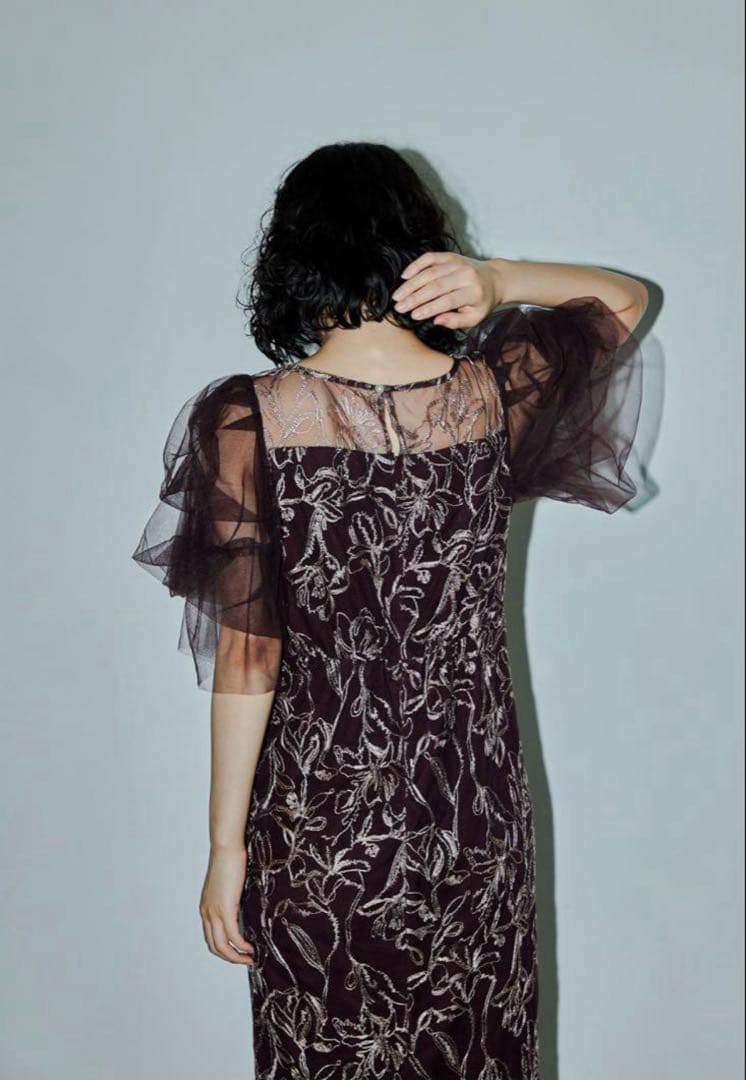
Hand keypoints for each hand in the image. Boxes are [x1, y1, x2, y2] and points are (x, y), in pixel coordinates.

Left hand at [199, 844, 254, 965]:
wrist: (226, 848)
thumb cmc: (229, 860)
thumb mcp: (228, 886)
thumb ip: (231, 900)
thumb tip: (243, 909)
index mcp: (206, 908)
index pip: (211, 938)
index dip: (224, 949)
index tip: (238, 952)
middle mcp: (206, 913)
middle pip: (215, 947)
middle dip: (230, 957)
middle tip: (246, 960)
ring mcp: (214, 912)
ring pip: (222, 946)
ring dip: (236, 956)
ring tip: (250, 958)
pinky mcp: (224, 908)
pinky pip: (233, 935)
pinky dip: (242, 944)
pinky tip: (251, 947)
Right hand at [391, 253, 501, 329]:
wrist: (494, 279)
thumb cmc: (481, 302)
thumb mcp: (474, 318)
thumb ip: (456, 322)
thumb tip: (436, 320)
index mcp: (473, 293)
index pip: (447, 301)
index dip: (428, 308)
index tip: (413, 315)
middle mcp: (466, 275)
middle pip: (436, 286)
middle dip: (415, 297)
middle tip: (399, 307)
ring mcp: (458, 263)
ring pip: (430, 272)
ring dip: (411, 284)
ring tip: (398, 296)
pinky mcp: (451, 255)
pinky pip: (430, 258)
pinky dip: (416, 265)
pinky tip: (405, 276)